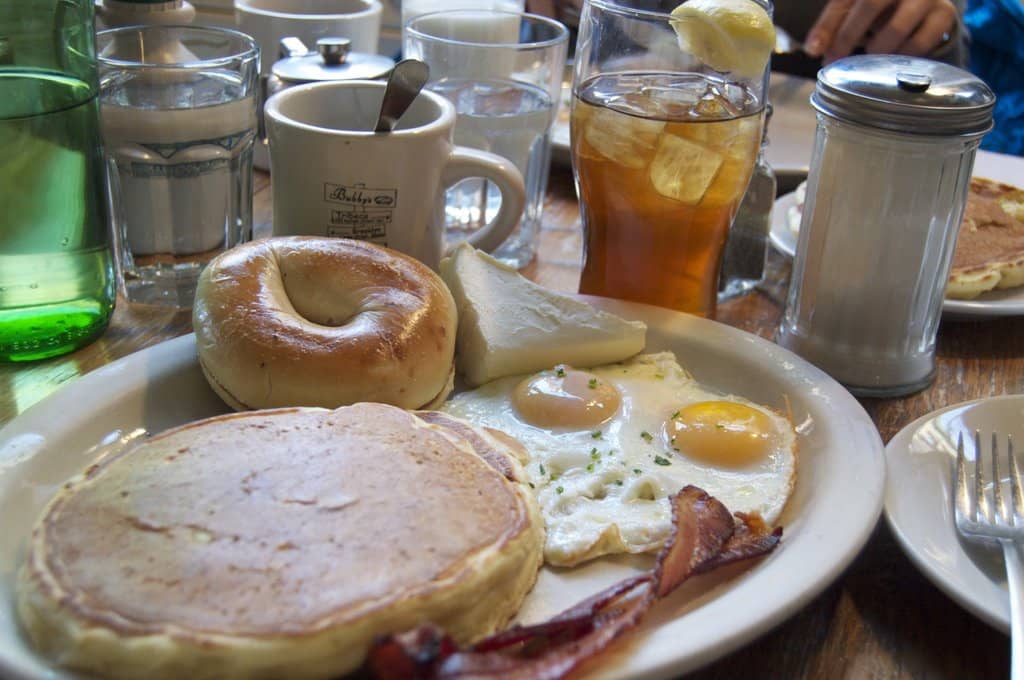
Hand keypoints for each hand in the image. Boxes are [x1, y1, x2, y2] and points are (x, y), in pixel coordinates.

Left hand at [804, 0, 957, 62]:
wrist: (918, 1)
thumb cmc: (878, 5)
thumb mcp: (851, 7)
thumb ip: (830, 26)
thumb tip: (813, 50)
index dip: (828, 26)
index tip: (816, 52)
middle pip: (871, 4)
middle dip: (849, 37)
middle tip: (837, 59)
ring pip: (897, 27)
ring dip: (876, 49)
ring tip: (868, 57)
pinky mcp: (944, 13)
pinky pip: (921, 42)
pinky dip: (901, 56)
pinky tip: (892, 60)